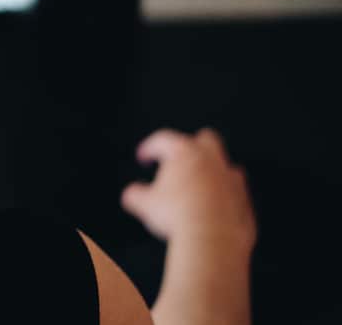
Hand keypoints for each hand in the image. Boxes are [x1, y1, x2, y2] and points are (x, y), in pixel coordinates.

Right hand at [121, 127, 255, 254]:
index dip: (150, 147)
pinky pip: (235, 194)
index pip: (164, 139)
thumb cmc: (178, 215)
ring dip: (213, 174)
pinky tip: (213, 211)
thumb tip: (132, 195)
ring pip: (225, 167)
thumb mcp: (144, 204)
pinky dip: (225, 199)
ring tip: (199, 188)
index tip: (144, 157)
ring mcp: (232, 180)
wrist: (212, 239)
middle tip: (181, 161)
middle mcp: (211, 161)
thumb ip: (136, 194)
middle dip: (194, 146)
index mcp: (184, 152)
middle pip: (206, 139)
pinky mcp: (244, 201)